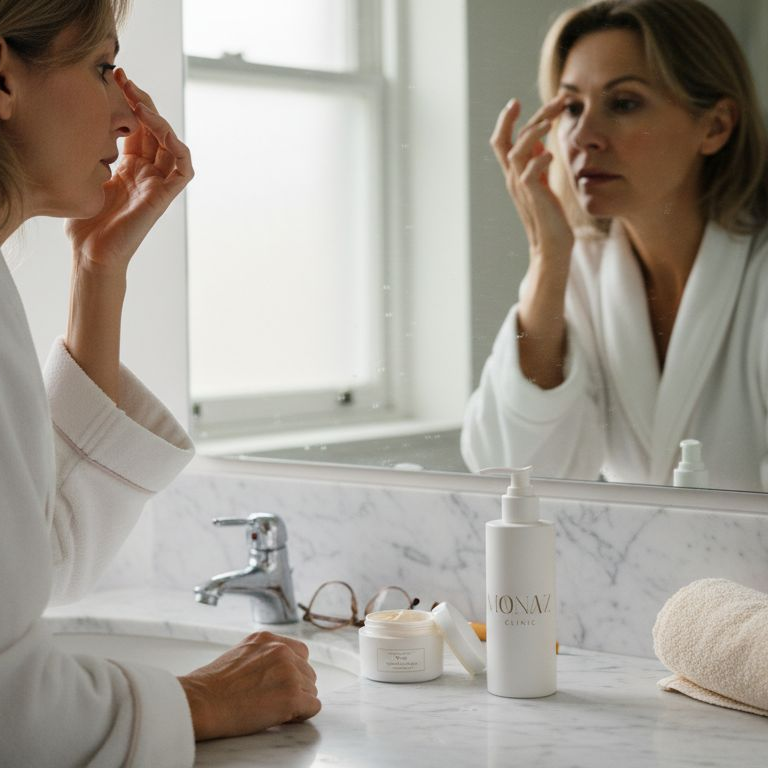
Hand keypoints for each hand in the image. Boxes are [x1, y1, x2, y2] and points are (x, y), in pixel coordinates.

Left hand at [65, 69, 193, 276]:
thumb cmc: (86, 222)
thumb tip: (89, 120)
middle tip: (124, 80)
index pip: (138, 127)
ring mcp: (158, 184)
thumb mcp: (88, 175)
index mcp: (130, 167)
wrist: (92, 251)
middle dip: (142, 102)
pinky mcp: (165, 196)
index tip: (115, 79)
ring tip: (138, 103)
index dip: (130, 102)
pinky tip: (159, 129)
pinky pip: (183, 168)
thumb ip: (96, 150)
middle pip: (155, 129)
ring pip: (171, 143)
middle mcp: (148, 173)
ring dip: (158, 119)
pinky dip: (177, 146)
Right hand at [178, 632, 321, 740]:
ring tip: (274, 710)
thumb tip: (275, 670)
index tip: (281, 685)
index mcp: (268, 639)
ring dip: (298, 702)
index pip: (300, 652)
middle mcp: (281, 651)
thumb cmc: (212, 686)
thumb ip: (262, 655)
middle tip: (275, 702)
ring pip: (310, 690)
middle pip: (307, 672)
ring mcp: (289, 672)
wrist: (202, 703)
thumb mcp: (239, 654)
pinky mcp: (291, 696)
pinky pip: (313, 707)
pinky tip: (284, 718)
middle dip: (296, 688)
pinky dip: (301, 715)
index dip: (294, 671)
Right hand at [490, 96, 573, 263]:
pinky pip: (530, 173)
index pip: (501, 141)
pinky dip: (540, 160)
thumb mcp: (543, 186)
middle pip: (506, 140)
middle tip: (556, 100)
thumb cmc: (550, 217)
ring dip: (533, 133)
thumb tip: (539, 144)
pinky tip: (553, 155)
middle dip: (526, 116)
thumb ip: (538, 165)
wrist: (551, 247)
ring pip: (515, 152)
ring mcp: (521, 188)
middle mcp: (513, 179)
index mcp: (514, 174)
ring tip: (551, 122)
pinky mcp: (533, 198)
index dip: (505, 120)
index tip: (515, 101)